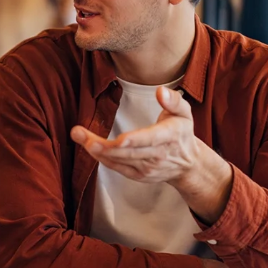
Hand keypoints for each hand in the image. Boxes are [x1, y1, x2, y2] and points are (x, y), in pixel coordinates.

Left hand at [69, 86, 233, 222]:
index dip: (135, 140)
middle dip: (103, 145)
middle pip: (128, 151)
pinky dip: (102, 159)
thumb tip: (160, 91)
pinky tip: (89, 148)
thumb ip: (173, 100)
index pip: (151, 139)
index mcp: (170, 136)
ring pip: (119, 161)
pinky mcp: (139, 175)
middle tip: (80, 134)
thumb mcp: (184, 113)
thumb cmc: (182, 132)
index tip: (119, 139)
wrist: (188, 165)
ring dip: (97, 151)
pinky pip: (118, 168)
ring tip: (79, 137)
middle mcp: (158, 155)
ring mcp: (148, 168)